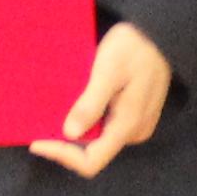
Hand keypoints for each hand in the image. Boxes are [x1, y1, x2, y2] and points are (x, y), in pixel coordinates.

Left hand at [32, 22, 175, 176]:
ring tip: (57, 110)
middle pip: (94, 152)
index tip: (38, 141)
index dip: (63, 156)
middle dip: (66, 142)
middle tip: (43, 122)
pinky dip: (87, 120)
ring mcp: (136, 125)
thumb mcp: (108, 70)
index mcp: (128, 125)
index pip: (91, 161)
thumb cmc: (133, 47)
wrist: (159, 34)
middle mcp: (134, 132)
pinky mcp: (134, 115)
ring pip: (99, 139)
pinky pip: (106, 127)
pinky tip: (76, 103)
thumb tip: (70, 133)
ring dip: (76, 129)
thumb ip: (91, 104)